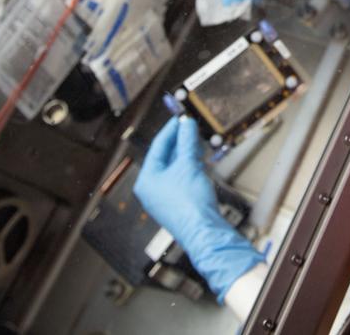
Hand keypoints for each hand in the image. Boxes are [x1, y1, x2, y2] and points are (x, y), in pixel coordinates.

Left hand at [134, 117, 264, 301]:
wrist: (203, 231)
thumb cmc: (189, 204)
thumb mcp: (188, 165)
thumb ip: (187, 142)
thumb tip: (187, 125)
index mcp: (146, 180)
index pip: (157, 147)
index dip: (171, 130)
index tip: (180, 117)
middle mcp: (152, 189)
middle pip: (165, 157)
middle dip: (179, 142)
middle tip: (190, 127)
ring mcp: (164, 198)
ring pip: (174, 168)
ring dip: (186, 154)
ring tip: (197, 141)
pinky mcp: (177, 204)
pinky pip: (181, 179)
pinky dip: (190, 167)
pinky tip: (200, 161)